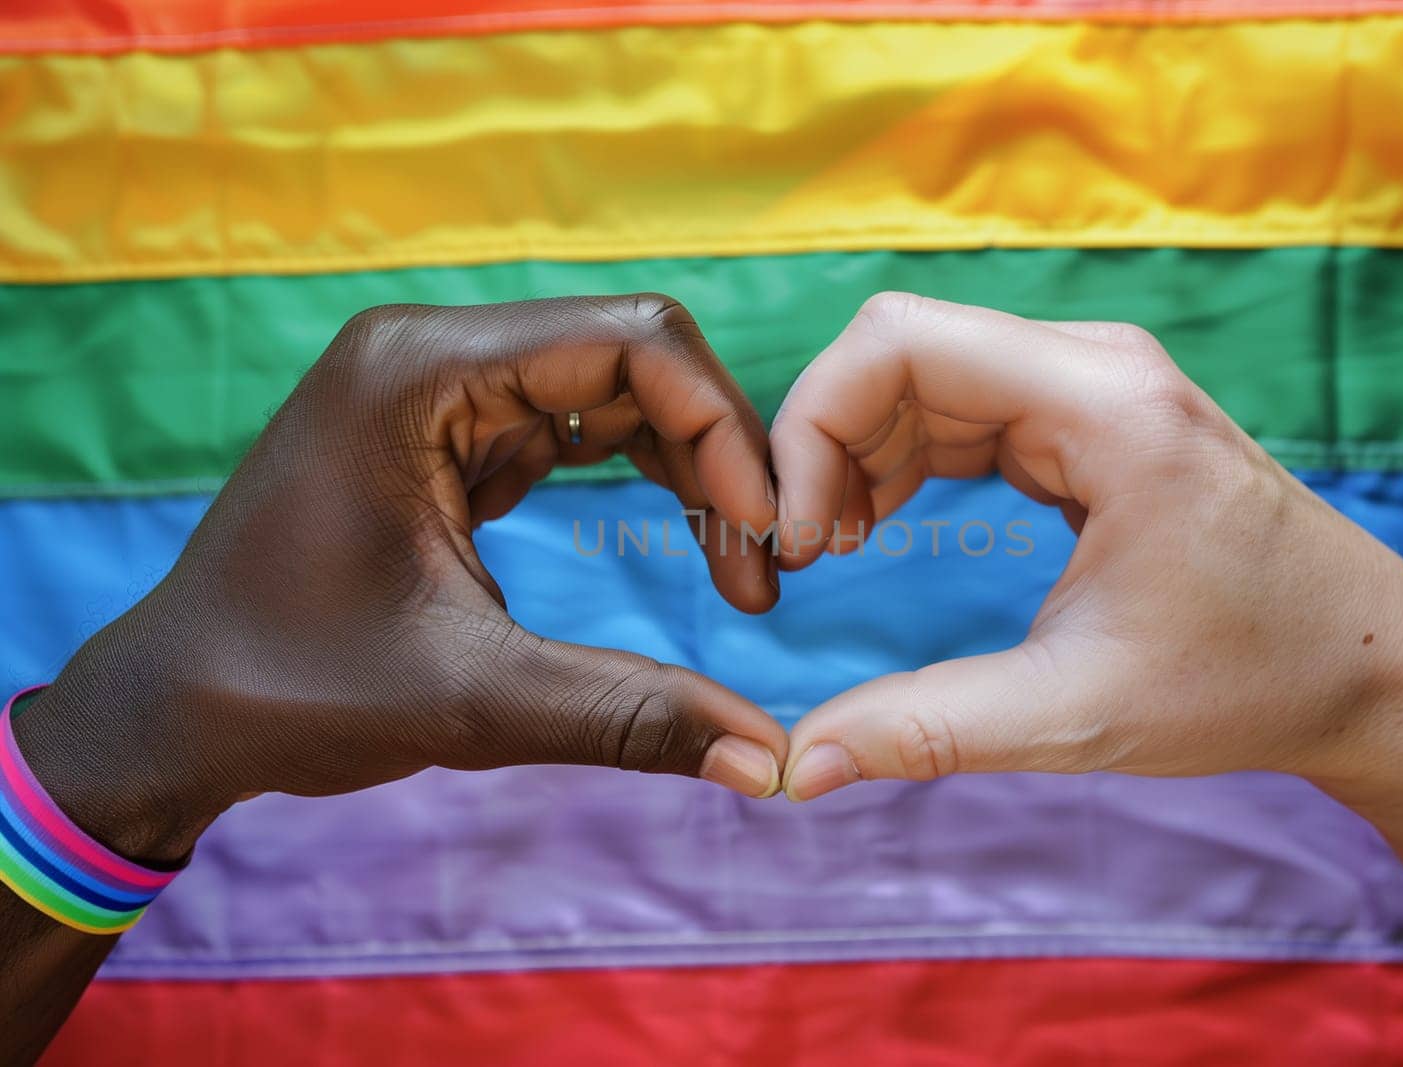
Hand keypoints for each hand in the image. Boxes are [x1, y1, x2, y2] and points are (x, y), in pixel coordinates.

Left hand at [17, 296, 789, 863]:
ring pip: (611, 392)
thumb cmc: (287, 692)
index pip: (629, 343)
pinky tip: (688, 543)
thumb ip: (626, 715)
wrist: (170, 716)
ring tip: (739, 573)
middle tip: (766, 569)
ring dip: (689, 470)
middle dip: (718, 455)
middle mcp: (427, 354)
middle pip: (631, 357)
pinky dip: (639, 479)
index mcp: (418, 371)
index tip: (769, 541)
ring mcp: (433, 389)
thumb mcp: (469, 702)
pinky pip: (571, 429)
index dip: (724, 431)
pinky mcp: (443, 435)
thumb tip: (766, 763)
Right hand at [772, 293, 1402, 799]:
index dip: (813, 424)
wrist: (1375, 671)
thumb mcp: (1078, 713)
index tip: (799, 539)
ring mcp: (1099, 385)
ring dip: (858, 453)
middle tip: (804, 556)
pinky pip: (964, 405)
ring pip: (925, 374)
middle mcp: (1098, 366)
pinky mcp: (1095, 418)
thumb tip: (798, 770)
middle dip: (824, 443)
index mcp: (1103, 404)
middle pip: (900, 350)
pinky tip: (878, 527)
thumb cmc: (1255, 682)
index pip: (898, 342)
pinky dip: (903, 460)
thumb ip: (927, 732)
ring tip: (833, 550)